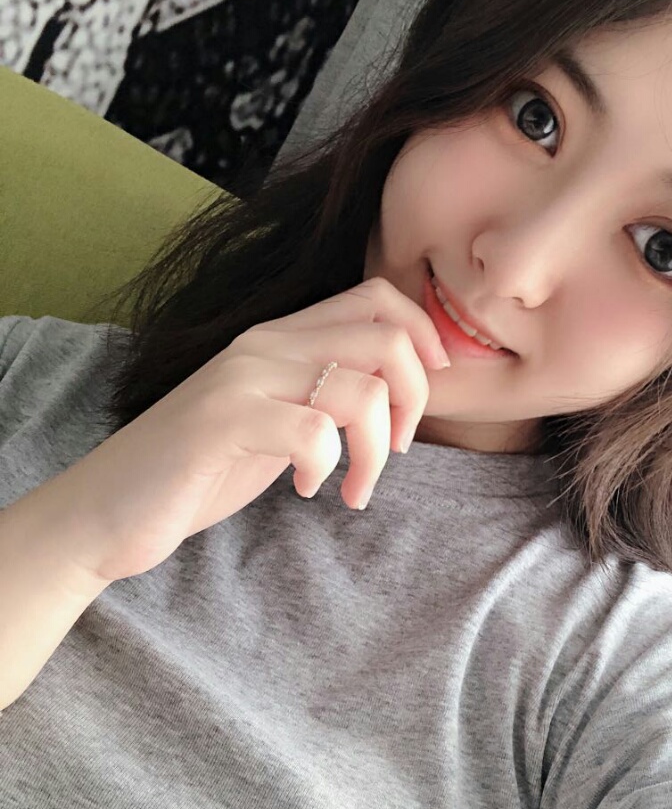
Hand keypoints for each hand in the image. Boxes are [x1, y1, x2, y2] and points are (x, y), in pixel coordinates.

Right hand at [45, 277, 450, 583]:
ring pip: (361, 390)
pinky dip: (327, 468)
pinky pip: (314, 432)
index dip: (424, 337)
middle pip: (386, 337)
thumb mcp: (273, 418)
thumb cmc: (199, 468)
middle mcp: (263, 345)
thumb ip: (323, 393)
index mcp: (280, 337)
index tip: (426, 394)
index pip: (377, 298)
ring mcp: (241, 381)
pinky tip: (307, 488)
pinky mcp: (221, 424)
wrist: (108, 510)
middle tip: (395, 449)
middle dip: (415, 399)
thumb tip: (399, 392)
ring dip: (374, 452)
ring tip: (354, 488)